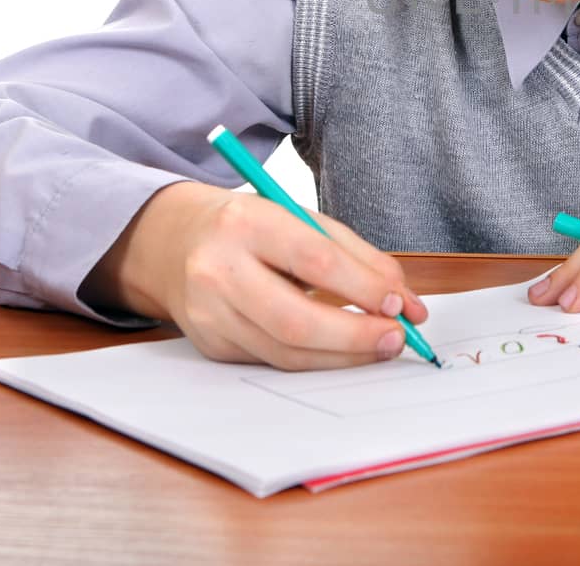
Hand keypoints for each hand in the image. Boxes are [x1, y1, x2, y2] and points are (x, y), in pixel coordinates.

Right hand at [82, 180, 428, 370]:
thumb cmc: (251, 227)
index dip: (362, 287)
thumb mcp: (301, 220)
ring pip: (285, 351)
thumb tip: (406, 303)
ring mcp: (208, 313)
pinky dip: (315, 359)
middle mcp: (219, 269)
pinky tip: (341, 350)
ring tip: (379, 347)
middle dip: (355, 336)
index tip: (399, 304)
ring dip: (342, 356)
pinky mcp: (210, 344)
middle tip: (396, 339)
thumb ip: (358, 257)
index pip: (314, 260)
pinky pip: (272, 360)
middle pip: (294, 319)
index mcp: (246, 223)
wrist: (174, 242)